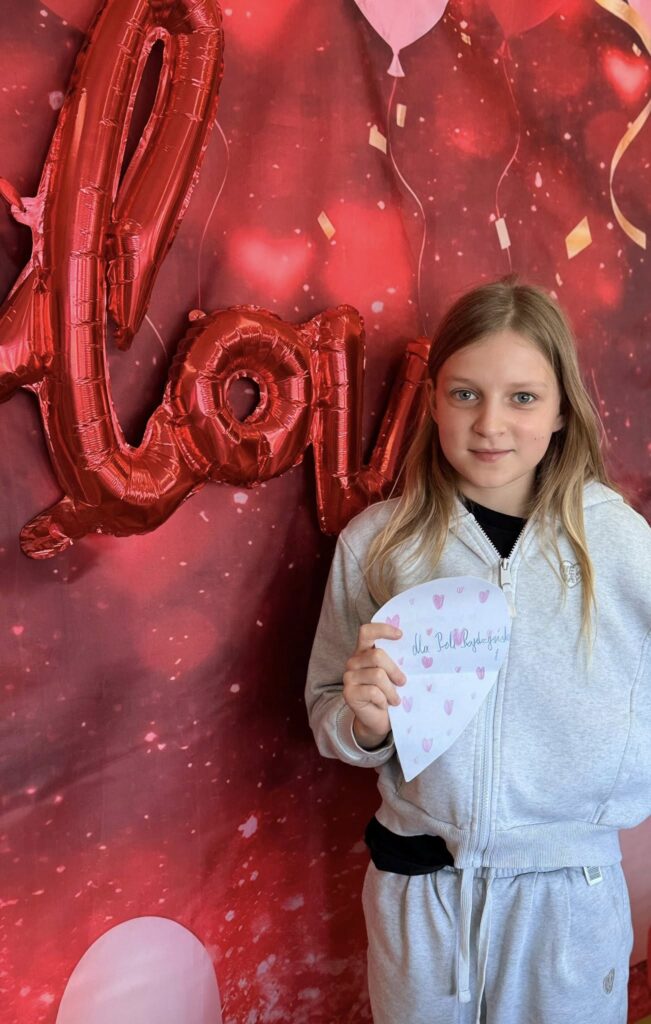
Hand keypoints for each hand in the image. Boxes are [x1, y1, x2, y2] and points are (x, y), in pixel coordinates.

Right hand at [343, 623, 405, 748]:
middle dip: (395, 670)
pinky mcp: (348, 693)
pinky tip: (384, 705)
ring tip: (395, 699)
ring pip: (378, 675)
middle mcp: (353, 661)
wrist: (377, 720)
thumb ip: (396, 662)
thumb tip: (415, 653)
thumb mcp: (393, 675)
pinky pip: (373, 692)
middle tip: (403, 682)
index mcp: (364, 652)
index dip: (382, 629)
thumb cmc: (388, 693)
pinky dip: (383, 700)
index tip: (400, 635)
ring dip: (391, 690)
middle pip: (377, 656)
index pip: (366, 632)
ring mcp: (349, 677)